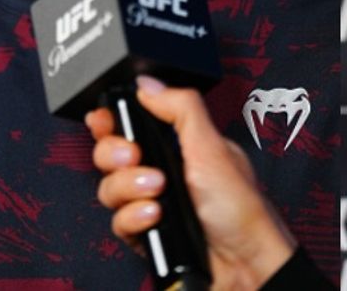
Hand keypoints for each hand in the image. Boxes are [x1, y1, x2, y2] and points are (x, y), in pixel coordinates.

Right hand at [87, 76, 295, 290]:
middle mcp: (161, 171)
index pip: (133, 124)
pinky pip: (118, 222)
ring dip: (129, 188)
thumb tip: (148, 84)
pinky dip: (134, 218)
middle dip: (116, 154)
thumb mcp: (212, 147)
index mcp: (179, 144)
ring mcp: (151, 203)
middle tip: (134, 157)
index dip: (112, 121)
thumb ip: (181, 110)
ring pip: (109, 189)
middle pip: (111, 154)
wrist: (243, 262)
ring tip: (158, 191)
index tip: (103, 120)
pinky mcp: (145, 233)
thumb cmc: (239, 206)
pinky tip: (155, 217)